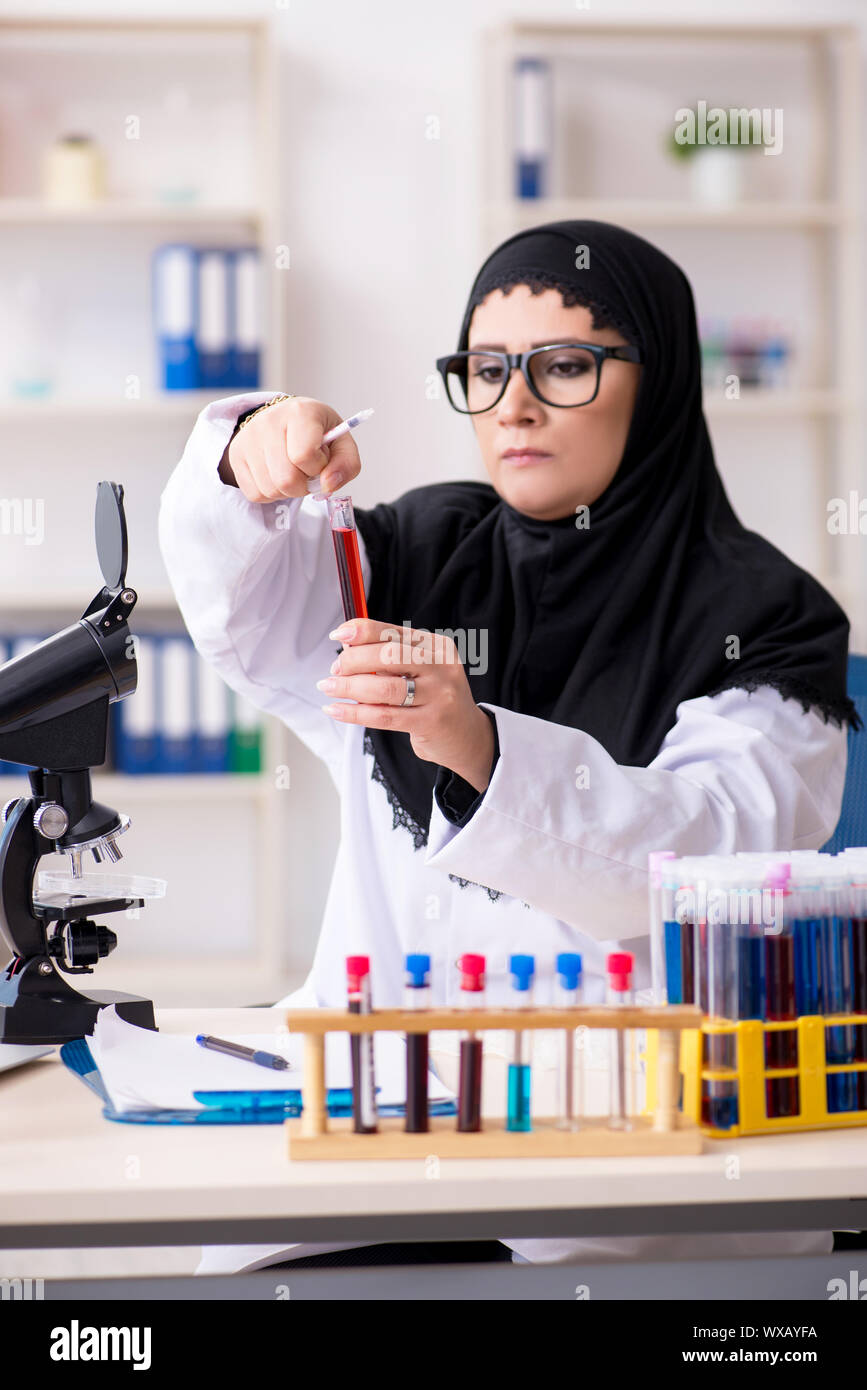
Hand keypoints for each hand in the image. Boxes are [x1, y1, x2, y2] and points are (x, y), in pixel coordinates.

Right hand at [220, 396, 360, 501]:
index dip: (318, 468)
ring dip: (287, 491)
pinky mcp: (236, 455)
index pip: (304, 455)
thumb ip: (346, 465)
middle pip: (286, 479)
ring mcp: (248, 439)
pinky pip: (256, 494)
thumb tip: (328, 485)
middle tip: (307, 472)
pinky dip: (271, 493)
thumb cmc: (316, 433)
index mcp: (300, 413)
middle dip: (303, 486)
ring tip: (292, 471)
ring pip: (270, 490)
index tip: (320, 460)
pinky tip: (277, 475)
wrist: (285, 419)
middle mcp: (268, 422)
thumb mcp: (341, 442)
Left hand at [317, 618, 495, 791]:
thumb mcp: (421, 670)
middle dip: (353, 661)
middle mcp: (441, 667)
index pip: (393, 631)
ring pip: (383, 687)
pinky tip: (337, 710)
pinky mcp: (431, 722)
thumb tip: (347, 647)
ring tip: (329, 688)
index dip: (362, 631)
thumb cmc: (434, 699)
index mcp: (437, 646)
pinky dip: (355, 713)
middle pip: (388, 655)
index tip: (338, 635)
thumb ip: (390, 657)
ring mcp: (439, 695)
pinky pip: (384, 716)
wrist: (467, 736)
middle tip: (335, 670)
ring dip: (348, 687)